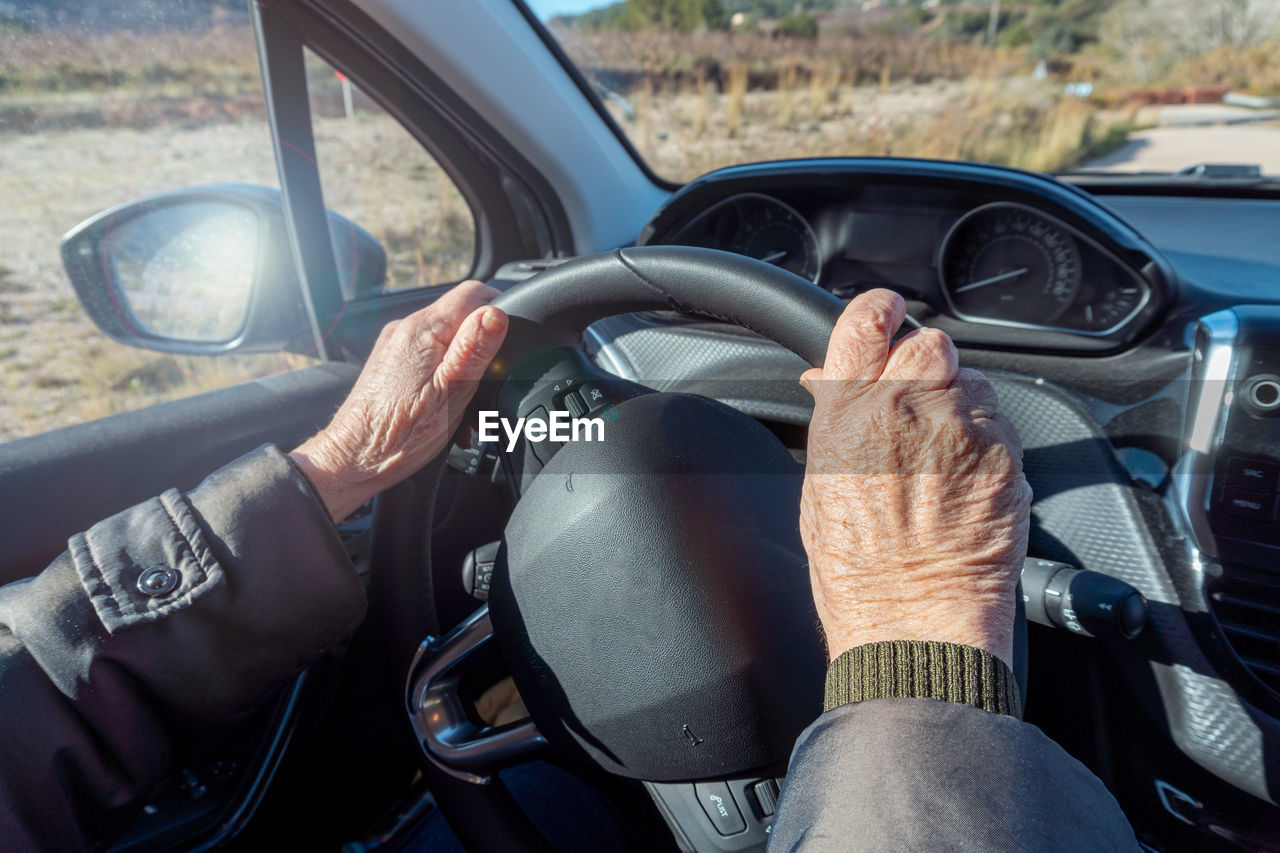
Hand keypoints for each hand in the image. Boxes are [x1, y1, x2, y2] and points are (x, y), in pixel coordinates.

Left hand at [289, 281, 507, 521]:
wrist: (354, 458)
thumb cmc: (399, 435)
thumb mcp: (451, 394)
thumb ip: (474, 350)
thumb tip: (496, 314)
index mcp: (423, 331)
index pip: (475, 293)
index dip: (499, 312)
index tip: (507, 343)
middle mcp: (405, 328)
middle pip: (461, 314)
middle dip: (482, 344)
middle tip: (485, 382)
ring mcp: (396, 344)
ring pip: (446, 335)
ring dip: (463, 362)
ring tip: (463, 398)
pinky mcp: (391, 360)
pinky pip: (429, 352)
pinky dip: (444, 371)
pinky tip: (444, 401)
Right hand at [799, 289, 1030, 666]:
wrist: (912, 621)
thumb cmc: (856, 570)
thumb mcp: (819, 484)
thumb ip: (836, 422)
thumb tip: (831, 384)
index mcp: (847, 413)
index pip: (866, 322)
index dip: (880, 312)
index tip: (888, 313)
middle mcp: (903, 408)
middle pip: (928, 342)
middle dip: (926, 364)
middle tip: (918, 401)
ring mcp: (960, 429)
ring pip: (971, 382)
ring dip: (960, 405)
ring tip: (943, 457)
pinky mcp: (1005, 455)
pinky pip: (1001, 424)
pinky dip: (988, 443)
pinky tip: (967, 482)